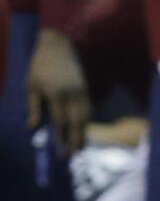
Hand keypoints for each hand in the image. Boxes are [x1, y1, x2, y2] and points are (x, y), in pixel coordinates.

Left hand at [26, 29, 89, 153]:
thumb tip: (33, 127)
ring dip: (83, 134)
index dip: (61, 136)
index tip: (60, 150)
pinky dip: (86, 123)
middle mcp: (72, 95)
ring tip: (80, 147)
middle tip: (73, 154)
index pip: (60, 120)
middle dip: (76, 140)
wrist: (58, 46)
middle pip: (77, 122)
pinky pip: (88, 111)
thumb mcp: (31, 84)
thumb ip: (33, 106)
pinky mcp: (86, 90)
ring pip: (85, 118)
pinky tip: (83, 131)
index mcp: (55, 93)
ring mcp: (82, 92)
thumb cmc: (40, 65)